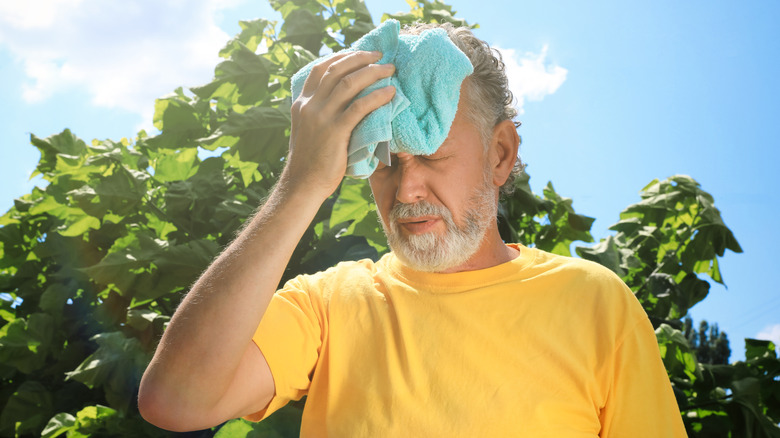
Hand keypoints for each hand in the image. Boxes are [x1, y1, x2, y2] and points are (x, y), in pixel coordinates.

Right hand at [282, 51, 395, 196]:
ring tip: (390, 70)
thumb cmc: (311, 161)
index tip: (360, 53)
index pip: (320, 69)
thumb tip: (344, 101)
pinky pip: (359, 107)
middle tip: (380, 56)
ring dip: (372, 73)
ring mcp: (321, 117)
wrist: (303, 184)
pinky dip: (377, 96)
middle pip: (336, 70)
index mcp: (302, 103)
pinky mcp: (335, 131)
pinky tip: (390, 93)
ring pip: (349, 83)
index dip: (341, 56)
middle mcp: (309, 105)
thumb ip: (319, 112)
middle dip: (361, 58)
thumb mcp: (308, 129)